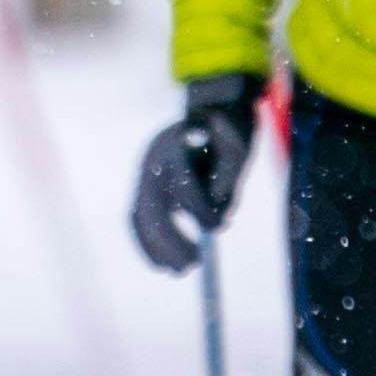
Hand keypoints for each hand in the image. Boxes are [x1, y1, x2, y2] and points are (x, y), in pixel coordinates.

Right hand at [131, 76, 262, 272]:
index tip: (217, 227)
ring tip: (182, 269)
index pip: (182, 183)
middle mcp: (153, 157)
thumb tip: (218, 223)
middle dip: (172, 240)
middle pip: (153, 206)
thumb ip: (226, 179)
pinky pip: (139, 220)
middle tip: (195, 263)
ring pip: (141, 216)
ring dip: (158, 248)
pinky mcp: (144, 186)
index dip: (200, 211)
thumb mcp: (236, 146)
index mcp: (174, 141)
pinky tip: (163, 264)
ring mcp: (145, 172)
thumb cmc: (229, 127)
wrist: (211, 105)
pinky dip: (149, 244)